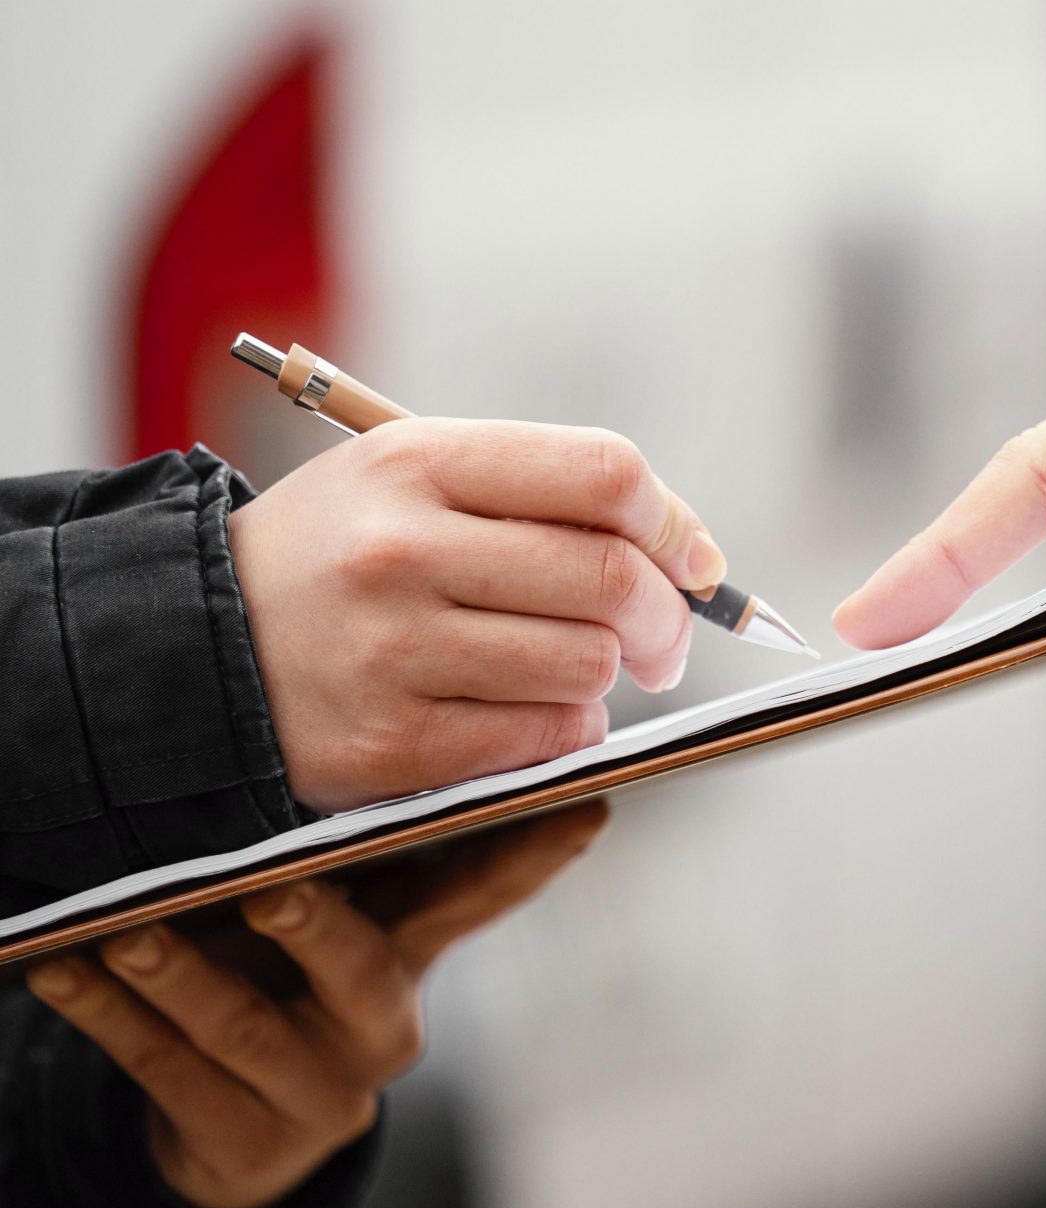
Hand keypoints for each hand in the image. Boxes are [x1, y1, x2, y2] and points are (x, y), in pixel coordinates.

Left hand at [24, 803, 605, 1207]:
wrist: (232, 1131)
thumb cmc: (277, 979)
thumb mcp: (327, 919)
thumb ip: (340, 855)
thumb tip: (329, 744)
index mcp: (414, 953)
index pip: (484, 894)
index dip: (533, 853)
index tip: (587, 804)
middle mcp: (384, 1024)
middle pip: (359, 968)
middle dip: (315, 927)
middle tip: (275, 892)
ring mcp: (322, 1090)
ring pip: (245, 1028)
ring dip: (177, 976)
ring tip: (125, 935)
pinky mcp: (250, 1143)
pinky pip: (168, 1074)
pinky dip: (108, 1019)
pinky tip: (66, 972)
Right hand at [232, 420, 724, 811]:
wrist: (188, 651)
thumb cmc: (340, 557)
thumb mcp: (414, 482)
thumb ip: (544, 496)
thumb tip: (693, 555)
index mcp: (418, 462)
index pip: (605, 474)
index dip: (676, 523)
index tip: (695, 562)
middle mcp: (401, 549)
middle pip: (612, 579)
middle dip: (668, 619)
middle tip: (666, 641)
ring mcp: (391, 651)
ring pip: (587, 665)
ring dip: (607, 676)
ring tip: (572, 669)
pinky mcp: (388, 745)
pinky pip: (540, 740)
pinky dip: (565, 732)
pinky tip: (532, 713)